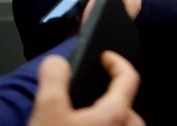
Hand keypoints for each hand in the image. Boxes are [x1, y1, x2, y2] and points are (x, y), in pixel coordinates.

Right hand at [28, 51, 143, 125]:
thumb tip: (56, 63)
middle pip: (127, 106)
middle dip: (111, 96)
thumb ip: (53, 79)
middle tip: (92, 94)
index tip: (105, 57)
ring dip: (109, 119)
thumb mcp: (47, 111)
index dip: (117, 61)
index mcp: (115, 115)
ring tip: (85, 118)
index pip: (129, 77)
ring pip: (123, 125)